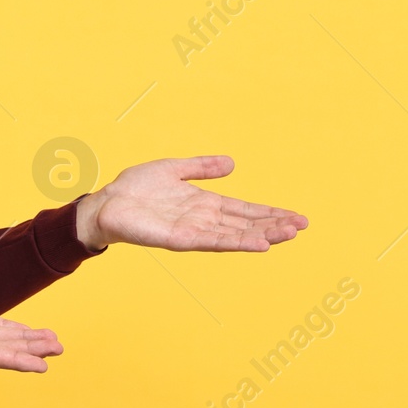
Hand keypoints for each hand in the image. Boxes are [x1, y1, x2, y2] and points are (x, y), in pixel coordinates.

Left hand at [75, 155, 306, 252]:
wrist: (106, 203)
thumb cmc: (136, 188)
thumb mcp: (174, 169)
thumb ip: (202, 167)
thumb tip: (231, 163)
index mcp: (204, 204)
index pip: (244, 210)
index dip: (270, 213)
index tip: (297, 217)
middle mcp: (203, 220)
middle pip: (246, 224)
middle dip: (273, 225)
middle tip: (302, 226)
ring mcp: (193, 231)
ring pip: (235, 235)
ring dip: (262, 235)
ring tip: (288, 235)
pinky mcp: (180, 239)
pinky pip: (213, 242)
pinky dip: (236, 243)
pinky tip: (257, 244)